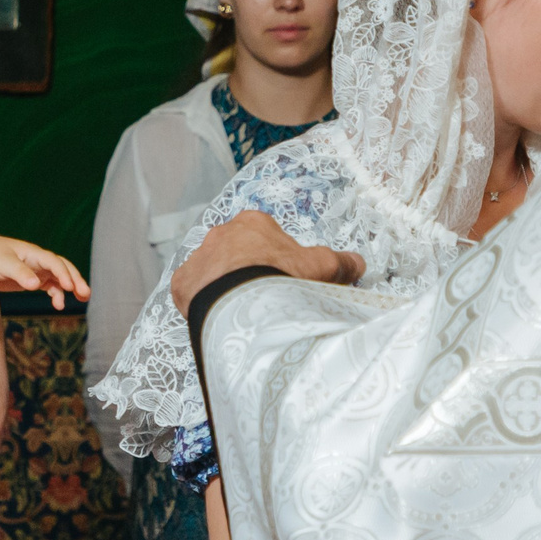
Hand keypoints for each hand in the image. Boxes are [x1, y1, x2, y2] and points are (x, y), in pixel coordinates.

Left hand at [0, 235, 90, 310]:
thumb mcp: (3, 265)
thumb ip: (20, 274)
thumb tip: (36, 285)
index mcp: (33, 253)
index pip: (53, 262)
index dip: (62, 273)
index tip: (69, 287)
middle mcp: (39, 260)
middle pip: (63, 268)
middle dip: (76, 279)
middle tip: (85, 294)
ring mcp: (38, 270)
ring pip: (60, 278)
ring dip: (71, 288)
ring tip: (81, 299)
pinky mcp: (34, 279)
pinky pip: (51, 286)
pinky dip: (57, 295)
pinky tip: (58, 305)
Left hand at [170, 212, 362, 312]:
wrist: (243, 304)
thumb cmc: (281, 280)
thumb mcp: (321, 268)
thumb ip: (340, 262)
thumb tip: (358, 263)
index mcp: (253, 223)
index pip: (266, 237)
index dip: (277, 259)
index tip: (283, 280)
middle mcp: (221, 234)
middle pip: (237, 253)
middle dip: (248, 271)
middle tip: (263, 298)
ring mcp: (199, 257)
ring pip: (213, 271)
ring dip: (224, 286)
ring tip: (242, 311)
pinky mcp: (182, 283)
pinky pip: (192, 290)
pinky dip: (203, 302)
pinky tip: (220, 316)